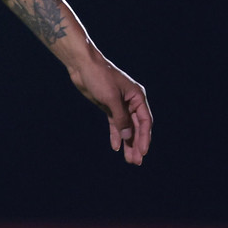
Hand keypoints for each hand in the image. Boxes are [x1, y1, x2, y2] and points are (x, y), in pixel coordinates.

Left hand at [67, 50, 152, 164]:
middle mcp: (131, 102)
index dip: (144, 138)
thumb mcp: (111, 98)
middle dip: (137, 144)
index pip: (145, 121)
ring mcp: (120, 105)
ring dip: (128, 143)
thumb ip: (120, 118)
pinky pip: (115, 124)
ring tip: (129, 159)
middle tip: (136, 161)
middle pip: (137, 127)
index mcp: (137, 97)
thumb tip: (128, 137)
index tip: (143, 152)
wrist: (83, 66)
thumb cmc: (99, 77)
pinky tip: (115, 147)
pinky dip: (115, 136)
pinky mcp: (109, 107)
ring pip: (126, 128)